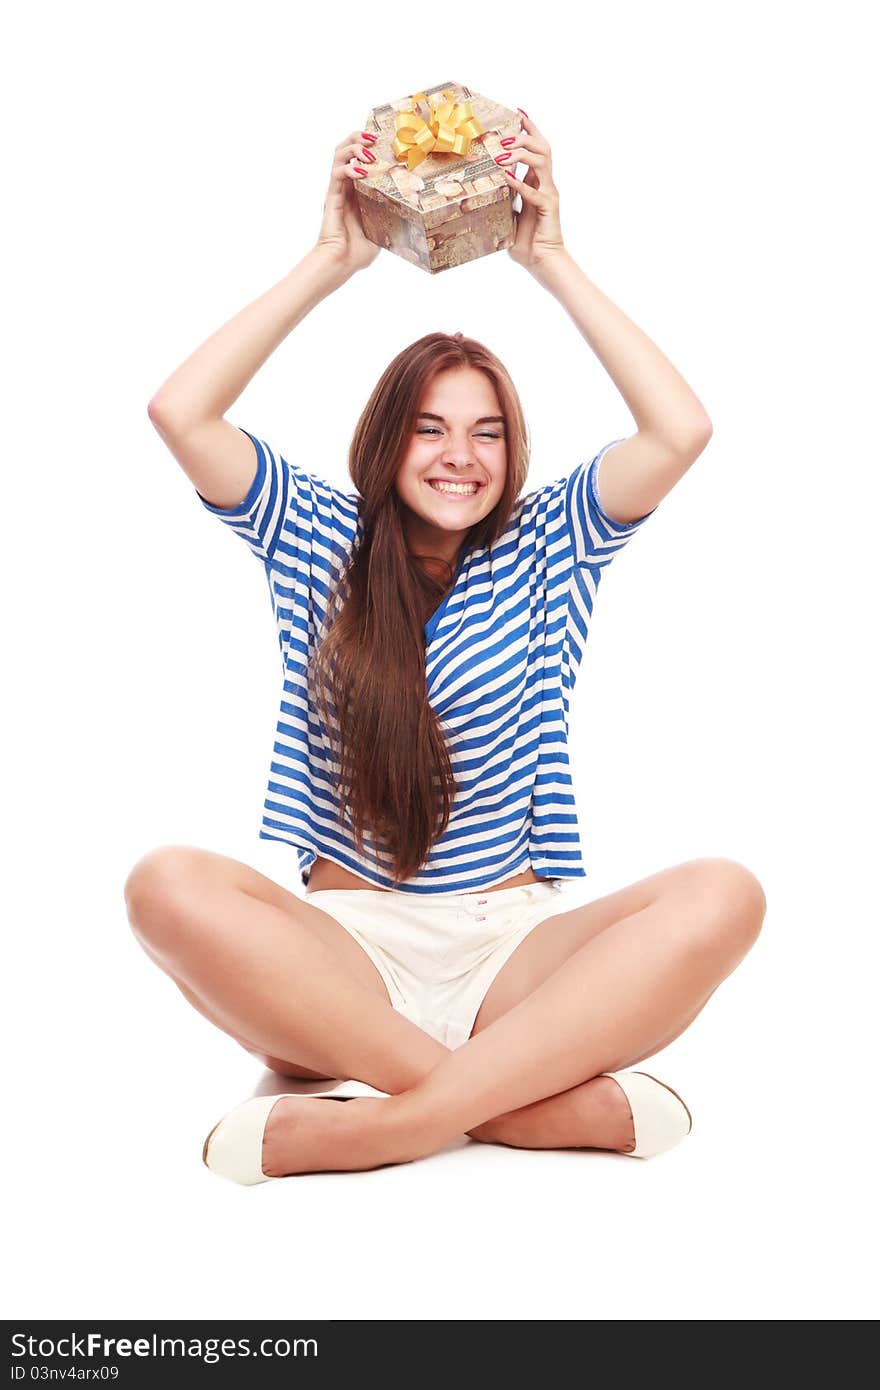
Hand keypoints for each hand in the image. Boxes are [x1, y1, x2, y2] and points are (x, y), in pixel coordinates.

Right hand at [314, 131, 381, 274]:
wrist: (342, 263)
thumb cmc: (360, 249)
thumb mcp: (385, 227)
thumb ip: (395, 214)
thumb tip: (419, 208)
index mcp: (357, 189)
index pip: (359, 156)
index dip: (368, 143)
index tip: (384, 139)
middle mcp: (346, 185)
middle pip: (346, 148)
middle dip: (358, 137)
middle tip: (374, 138)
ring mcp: (338, 190)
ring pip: (339, 155)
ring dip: (354, 147)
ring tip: (368, 152)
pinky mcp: (332, 197)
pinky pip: (337, 174)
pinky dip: (349, 168)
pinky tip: (361, 172)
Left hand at [501, 113, 566, 272]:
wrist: (541, 262)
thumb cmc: (525, 241)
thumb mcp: (506, 214)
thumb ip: (500, 198)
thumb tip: (480, 188)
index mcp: (537, 182)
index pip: (536, 148)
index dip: (529, 128)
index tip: (517, 112)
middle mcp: (545, 184)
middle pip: (543, 147)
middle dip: (525, 135)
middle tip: (505, 136)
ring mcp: (549, 194)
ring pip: (541, 162)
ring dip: (521, 154)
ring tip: (502, 153)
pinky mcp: (549, 208)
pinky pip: (534, 192)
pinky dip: (520, 183)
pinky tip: (506, 177)